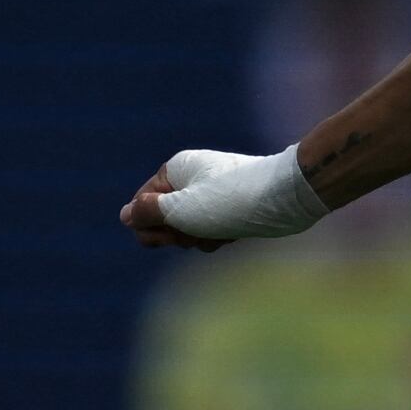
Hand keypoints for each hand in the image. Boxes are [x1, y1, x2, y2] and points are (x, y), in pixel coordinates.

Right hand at [120, 147, 324, 249]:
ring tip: (219, 233)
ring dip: (199, 239)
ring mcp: (210, 195)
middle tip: (196, 233)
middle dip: (177, 234)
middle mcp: (190, 179)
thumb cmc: (230, 200)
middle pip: (163, 219)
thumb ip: (149, 213)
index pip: (141, 205)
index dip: (150, 226)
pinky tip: (232, 236)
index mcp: (174, 170)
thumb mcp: (181, 209)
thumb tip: (125, 215)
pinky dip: (217, 237)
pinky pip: (210, 230)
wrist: (285, 198)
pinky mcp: (229, 210)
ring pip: (188, 229)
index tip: (168, 235)